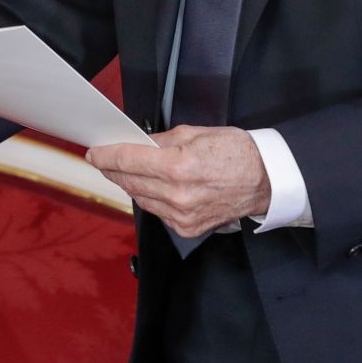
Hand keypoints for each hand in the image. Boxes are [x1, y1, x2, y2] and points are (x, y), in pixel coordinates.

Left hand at [87, 125, 271, 237]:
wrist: (267, 181)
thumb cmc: (238, 153)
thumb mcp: (196, 133)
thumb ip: (161, 141)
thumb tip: (138, 144)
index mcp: (178, 166)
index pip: (128, 160)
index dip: (106, 155)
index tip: (94, 152)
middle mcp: (177, 195)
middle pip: (129, 181)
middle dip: (113, 169)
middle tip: (103, 160)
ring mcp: (182, 215)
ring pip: (140, 199)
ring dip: (129, 184)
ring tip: (124, 171)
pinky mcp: (188, 228)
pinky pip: (157, 212)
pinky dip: (149, 199)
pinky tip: (148, 187)